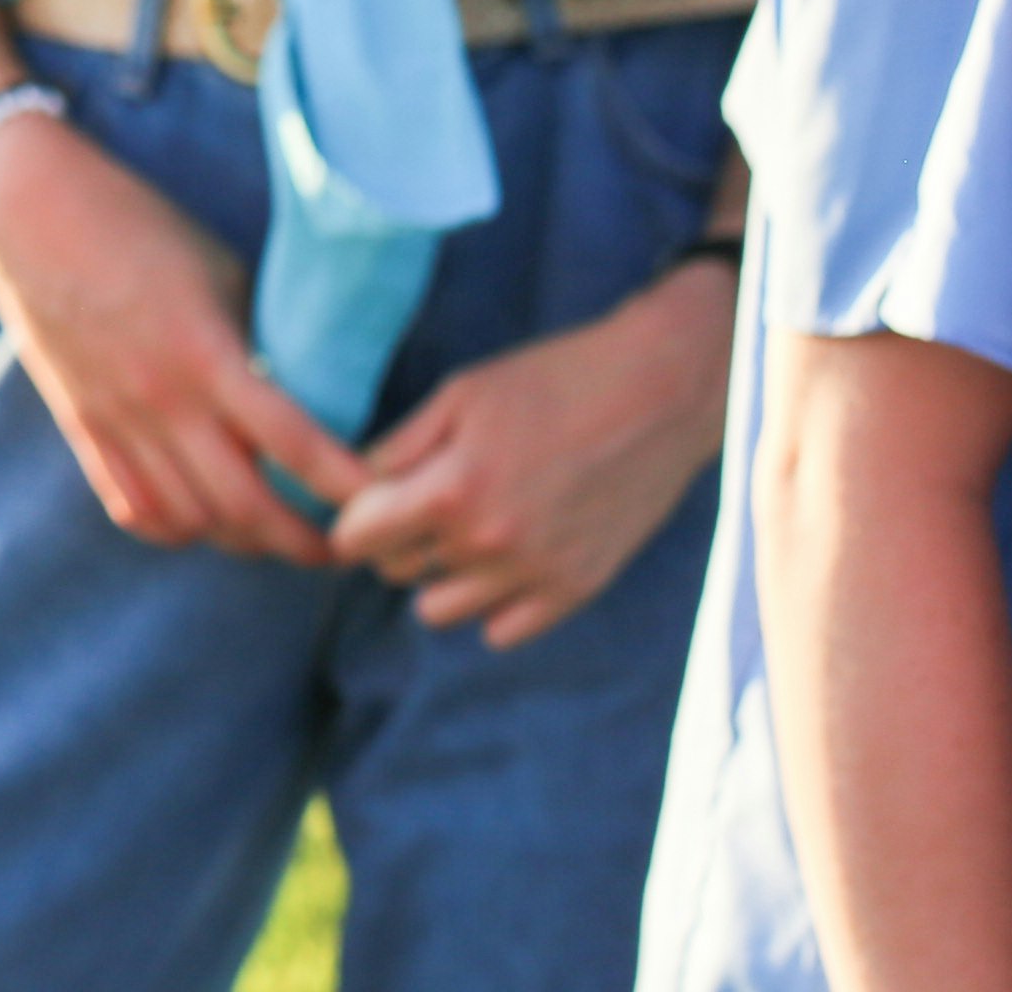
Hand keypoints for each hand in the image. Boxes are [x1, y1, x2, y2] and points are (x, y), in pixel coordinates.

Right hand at [0, 114, 365, 559]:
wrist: (30, 211)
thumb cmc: (139, 225)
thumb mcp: (219, 273)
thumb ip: (255, 341)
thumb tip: (305, 393)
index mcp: (204, 352)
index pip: (292, 440)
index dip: (345, 483)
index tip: (383, 499)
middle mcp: (160, 400)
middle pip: (244, 507)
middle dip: (303, 541)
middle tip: (344, 544)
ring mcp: (116, 421)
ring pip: (192, 521)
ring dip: (243, 540)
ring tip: (279, 536)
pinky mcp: (83, 427)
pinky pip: (135, 508)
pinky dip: (178, 528)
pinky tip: (206, 520)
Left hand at [331, 259, 730, 646]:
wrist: (658, 394)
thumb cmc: (552, 381)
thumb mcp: (459, 395)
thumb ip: (400, 448)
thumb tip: (358, 488)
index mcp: (452, 491)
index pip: (359, 539)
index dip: (353, 518)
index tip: (366, 502)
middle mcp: (490, 544)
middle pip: (396, 572)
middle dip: (394, 540)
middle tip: (421, 503)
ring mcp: (536, 574)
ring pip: (441, 611)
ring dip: (439, 575)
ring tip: (463, 530)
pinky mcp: (577, 590)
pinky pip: (502, 630)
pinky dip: (491, 602)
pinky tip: (504, 557)